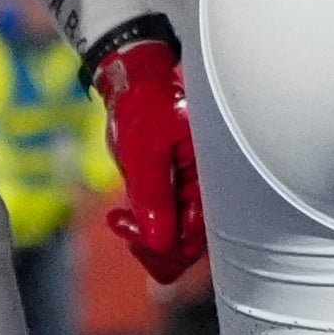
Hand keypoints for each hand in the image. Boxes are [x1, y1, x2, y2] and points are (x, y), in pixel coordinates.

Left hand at [87, 18, 205, 284]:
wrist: (135, 89)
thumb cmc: (144, 110)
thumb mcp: (145, 153)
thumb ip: (155, 197)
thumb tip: (162, 242)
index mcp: (213, 174)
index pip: (198, 233)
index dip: (164, 243)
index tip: (129, 228)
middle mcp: (209, 189)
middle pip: (189, 245)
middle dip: (152, 244)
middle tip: (121, 223)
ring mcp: (193, 194)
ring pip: (176, 242)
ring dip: (146, 239)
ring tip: (120, 218)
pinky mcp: (178, 196)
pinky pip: (166, 230)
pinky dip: (144, 230)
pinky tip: (123, 217)